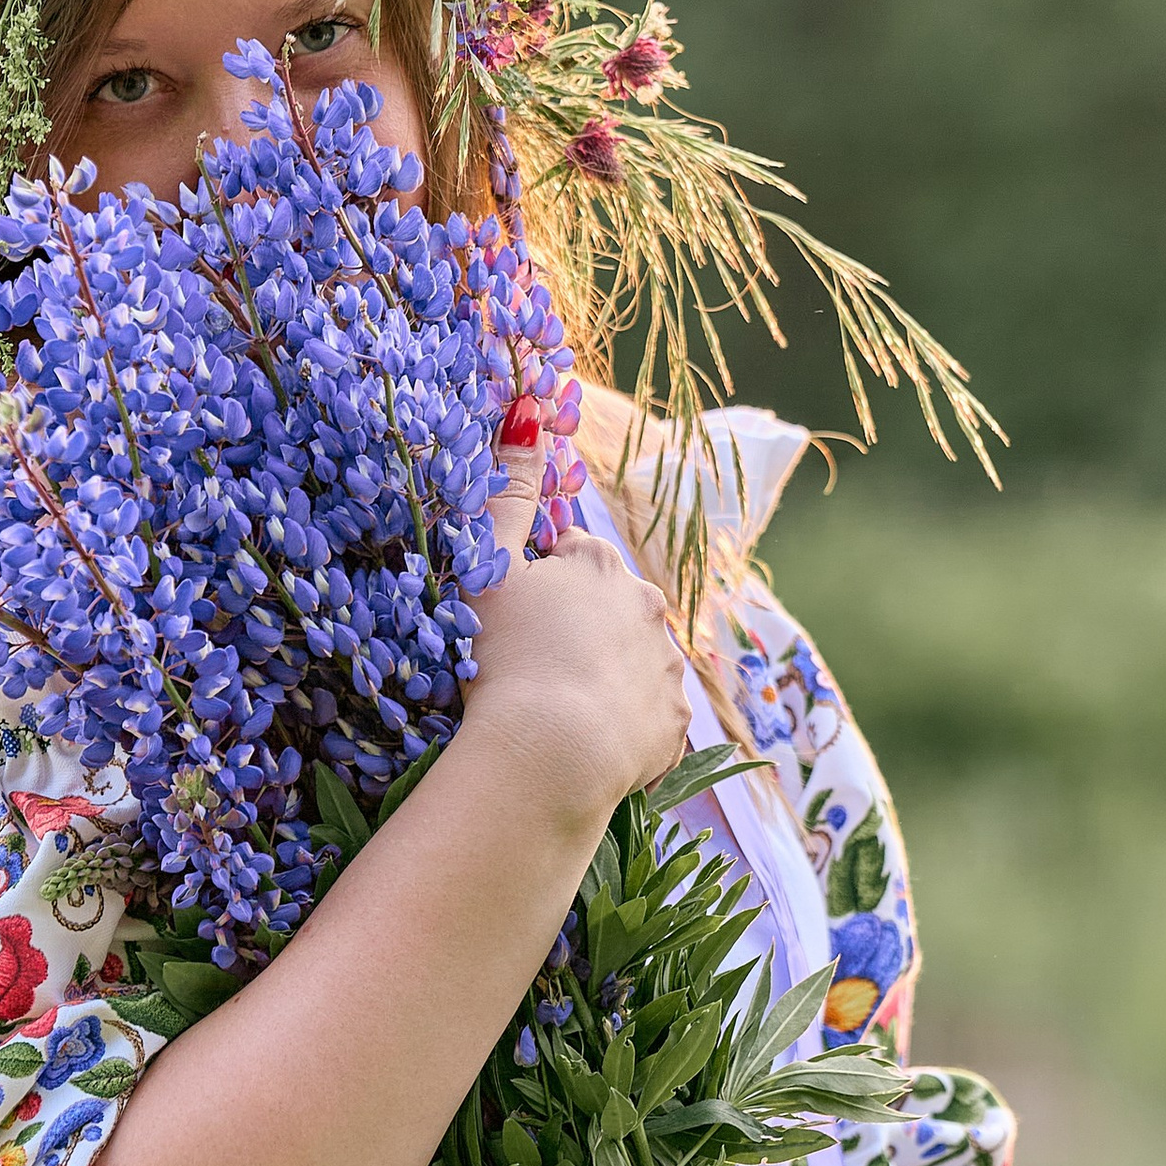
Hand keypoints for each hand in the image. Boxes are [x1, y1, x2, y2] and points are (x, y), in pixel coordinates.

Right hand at [463, 411, 691, 819]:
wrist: (549, 753)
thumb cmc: (507, 655)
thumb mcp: (490, 568)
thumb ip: (508, 493)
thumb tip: (527, 412)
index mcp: (601, 564)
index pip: (570, 561)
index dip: (537, 591)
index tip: (514, 625)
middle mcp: (648, 606)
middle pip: (607, 611)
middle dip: (578, 631)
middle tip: (532, 669)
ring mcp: (666, 669)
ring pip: (629, 664)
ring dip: (600, 679)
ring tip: (555, 712)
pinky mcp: (674, 726)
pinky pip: (644, 720)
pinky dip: (619, 728)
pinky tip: (584, 743)